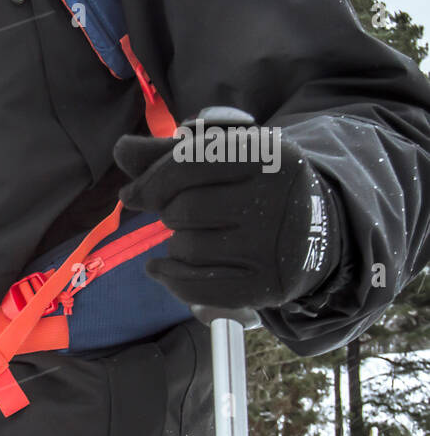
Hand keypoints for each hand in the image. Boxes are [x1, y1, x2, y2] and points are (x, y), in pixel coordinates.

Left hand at [114, 107, 340, 309]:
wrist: (314, 230)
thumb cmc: (253, 186)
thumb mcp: (224, 157)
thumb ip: (168, 154)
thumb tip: (121, 149)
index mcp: (268, 155)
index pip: (187, 164)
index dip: (150, 181)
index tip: (132, 195)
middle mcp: (277, 199)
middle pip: (183, 210)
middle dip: (169, 213)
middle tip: (180, 214)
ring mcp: (273, 247)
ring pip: (187, 248)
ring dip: (176, 244)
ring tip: (195, 237)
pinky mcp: (266, 285)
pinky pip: (195, 286)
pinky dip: (169, 277)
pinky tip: (161, 268)